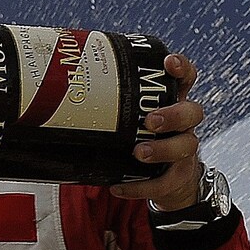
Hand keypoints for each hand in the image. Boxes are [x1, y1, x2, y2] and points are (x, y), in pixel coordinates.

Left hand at [110, 53, 205, 208]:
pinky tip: (118, 187)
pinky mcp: (177, 177)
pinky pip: (163, 183)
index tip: (168, 63)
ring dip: (162, 149)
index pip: (185, 80)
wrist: (167, 179)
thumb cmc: (141, 139)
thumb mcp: (132, 119)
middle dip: (173, 115)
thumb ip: (110, 105)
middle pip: (192, 113)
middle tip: (150, 121)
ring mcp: (183, 151)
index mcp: (171, 104)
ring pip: (185, 146)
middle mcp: (183, 125)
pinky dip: (140, 187)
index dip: (182, 69)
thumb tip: (58, 92)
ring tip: (138, 153)